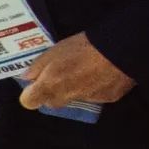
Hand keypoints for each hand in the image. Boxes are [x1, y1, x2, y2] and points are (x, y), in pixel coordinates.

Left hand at [19, 32, 134, 110]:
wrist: (121, 49)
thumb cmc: (83, 46)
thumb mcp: (54, 51)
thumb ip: (37, 67)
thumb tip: (27, 78)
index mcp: (51, 85)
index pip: (29, 102)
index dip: (31, 93)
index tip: (36, 84)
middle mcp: (67, 97)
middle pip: (51, 102)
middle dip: (52, 91)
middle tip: (61, 74)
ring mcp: (88, 100)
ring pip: (74, 99)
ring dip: (74, 90)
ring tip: (85, 71)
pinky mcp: (108, 98)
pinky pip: (95, 96)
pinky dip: (96, 88)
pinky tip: (102, 73)